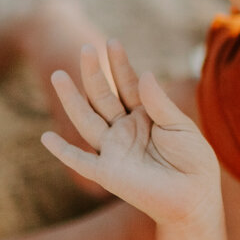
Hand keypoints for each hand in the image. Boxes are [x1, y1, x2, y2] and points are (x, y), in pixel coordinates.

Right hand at [41, 40, 219, 227]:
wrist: (194, 197)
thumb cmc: (193, 161)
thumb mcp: (180, 126)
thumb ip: (159, 103)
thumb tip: (144, 74)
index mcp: (145, 115)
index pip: (127, 84)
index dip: (120, 64)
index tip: (113, 42)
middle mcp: (125, 129)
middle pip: (103, 97)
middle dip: (94, 74)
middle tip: (85, 49)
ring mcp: (114, 149)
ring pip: (87, 120)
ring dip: (72, 100)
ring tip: (57, 75)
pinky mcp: (107, 172)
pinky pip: (80, 160)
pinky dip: (62, 151)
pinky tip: (45, 137)